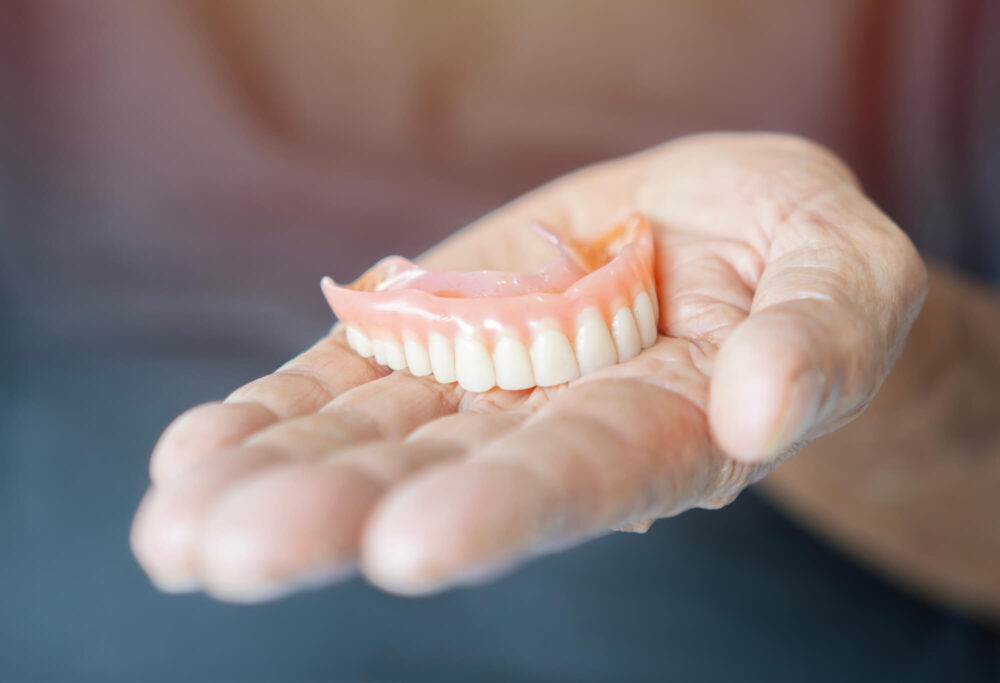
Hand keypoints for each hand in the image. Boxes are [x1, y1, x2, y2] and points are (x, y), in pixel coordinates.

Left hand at [131, 133, 926, 599]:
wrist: (720, 225)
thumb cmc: (800, 251)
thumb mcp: (846, 269)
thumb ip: (820, 336)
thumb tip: (763, 408)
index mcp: (664, 428)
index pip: (583, 476)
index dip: (504, 508)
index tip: (413, 548)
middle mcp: (553, 426)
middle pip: (443, 476)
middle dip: (338, 514)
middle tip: (231, 554)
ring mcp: (483, 381)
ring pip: (369, 441)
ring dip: (271, 481)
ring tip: (176, 534)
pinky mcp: (433, 333)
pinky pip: (345, 383)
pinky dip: (271, 417)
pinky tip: (192, 457)